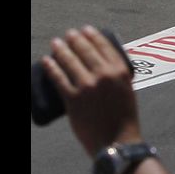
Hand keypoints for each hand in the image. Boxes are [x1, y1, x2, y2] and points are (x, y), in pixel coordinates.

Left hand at [42, 26, 140, 155]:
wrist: (118, 143)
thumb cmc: (125, 121)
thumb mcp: (128, 93)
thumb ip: (117, 79)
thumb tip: (103, 68)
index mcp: (121, 73)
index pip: (104, 46)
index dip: (92, 36)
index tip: (85, 30)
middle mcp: (104, 76)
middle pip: (85, 50)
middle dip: (74, 39)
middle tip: (68, 35)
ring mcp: (87, 87)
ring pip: (69, 61)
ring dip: (60, 49)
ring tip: (56, 44)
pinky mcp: (73, 99)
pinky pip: (58, 78)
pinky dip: (51, 67)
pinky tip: (46, 61)